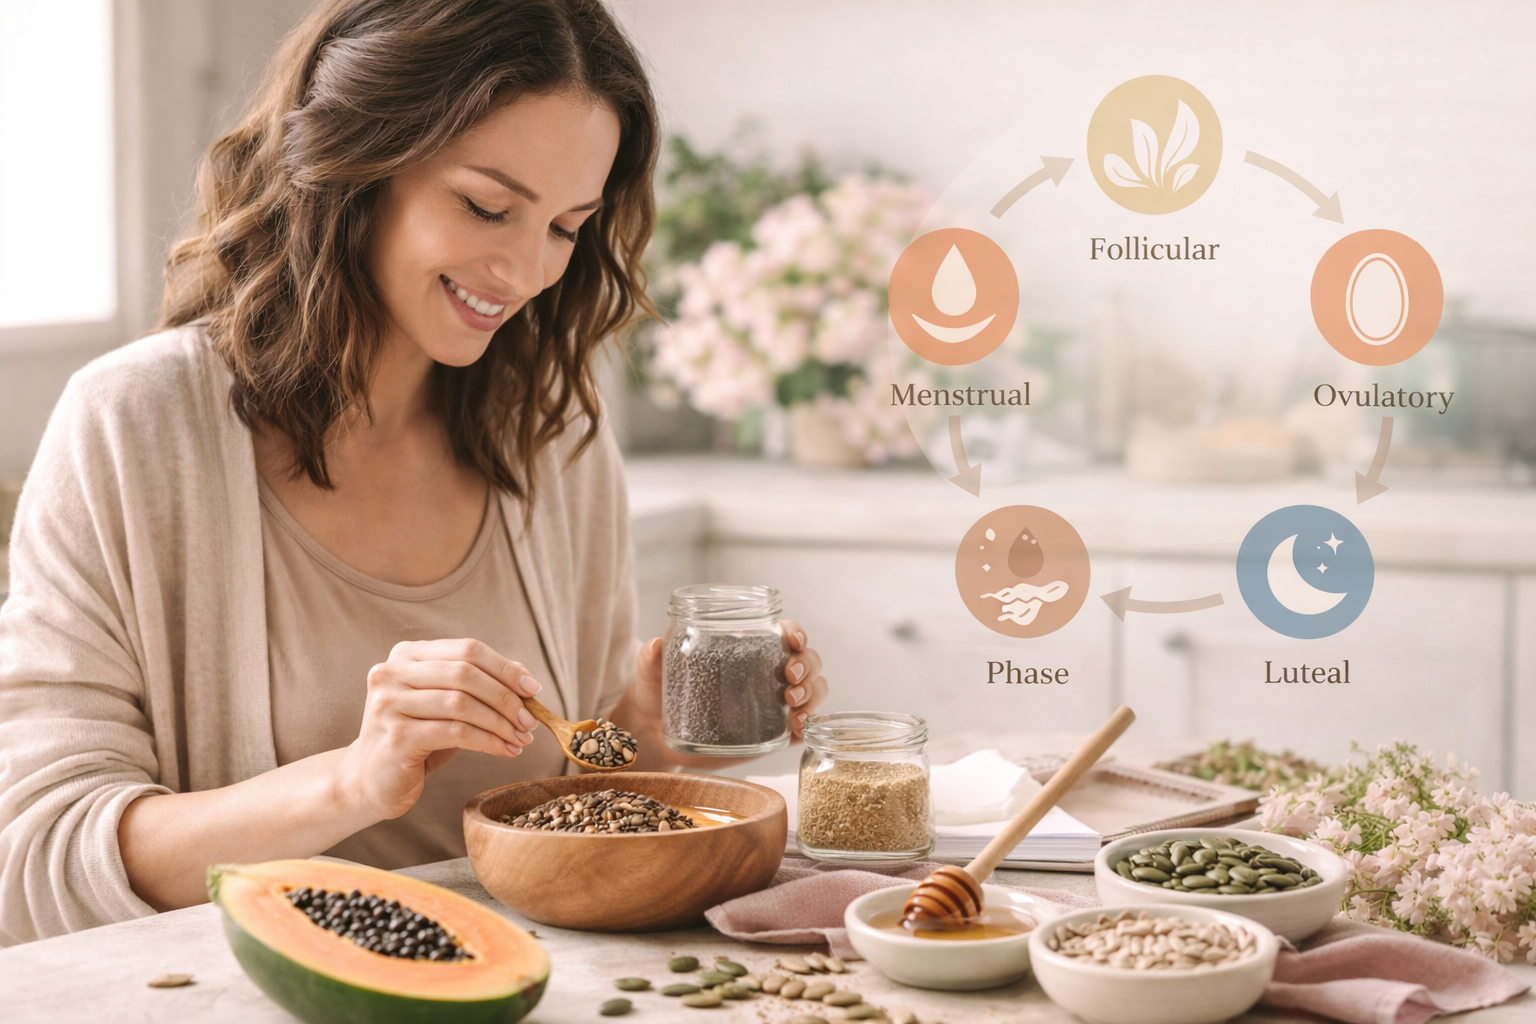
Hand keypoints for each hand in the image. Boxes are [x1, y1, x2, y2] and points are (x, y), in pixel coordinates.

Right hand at [336, 639, 542, 819]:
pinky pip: (455, 733)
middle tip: (530, 721)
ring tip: (521, 738)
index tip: (533, 689)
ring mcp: (389, 704)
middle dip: (506, 698)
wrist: (370, 779)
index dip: (505, 668)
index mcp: (406, 654)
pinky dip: (489, 742)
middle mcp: (391, 672)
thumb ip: (478, 685)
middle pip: (466, 674)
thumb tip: (525, 678)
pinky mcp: (395, 736)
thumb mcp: (447, 705)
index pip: (467, 649)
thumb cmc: (416, 738)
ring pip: (462, 704)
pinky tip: (506, 751)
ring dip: (501, 723)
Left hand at [632, 617, 827, 741]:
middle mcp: (766, 673)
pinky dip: (808, 723)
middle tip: (789, 677)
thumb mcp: (653, 673)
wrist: (655, 735)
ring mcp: (772, 704)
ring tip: (793, 703)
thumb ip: (651, 659)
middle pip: (807, 661)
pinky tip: (799, 726)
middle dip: (807, 666)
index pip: (785, 633)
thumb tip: (654, 645)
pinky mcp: (771, 733)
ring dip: (812, 693)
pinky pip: (802, 726)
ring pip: (813, 690)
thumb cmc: (659, 693)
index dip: (796, 633)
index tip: (792, 640)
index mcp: (747, 648)